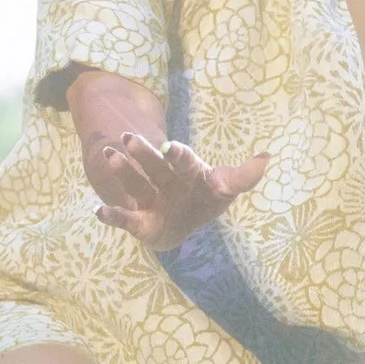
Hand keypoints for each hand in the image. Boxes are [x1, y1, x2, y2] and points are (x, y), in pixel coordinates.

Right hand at [91, 131, 269, 250]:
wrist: (181, 225)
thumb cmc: (203, 200)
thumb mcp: (225, 189)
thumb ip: (242, 177)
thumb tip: (266, 156)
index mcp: (188, 171)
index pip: (184, 161)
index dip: (179, 155)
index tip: (172, 147)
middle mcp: (165, 181)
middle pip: (155, 167)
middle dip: (144, 154)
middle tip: (129, 137)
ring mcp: (150, 199)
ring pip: (136, 184)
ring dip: (123, 171)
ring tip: (109, 155)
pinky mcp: (139, 223)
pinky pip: (124, 219)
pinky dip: (111, 216)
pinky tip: (98, 212)